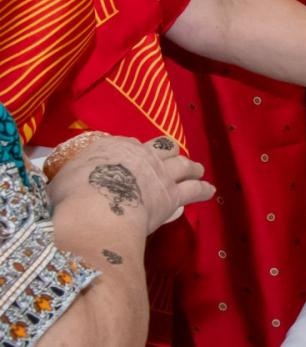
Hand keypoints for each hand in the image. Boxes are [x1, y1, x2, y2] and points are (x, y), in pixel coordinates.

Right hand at [47, 134, 213, 234]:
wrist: (95, 211)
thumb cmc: (68, 198)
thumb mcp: (57, 183)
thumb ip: (61, 180)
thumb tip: (44, 182)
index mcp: (109, 147)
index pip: (125, 146)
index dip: (131, 153)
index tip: (132, 158)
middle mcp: (139, 153)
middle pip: (159, 148)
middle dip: (166, 153)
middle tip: (171, 158)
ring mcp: (159, 172)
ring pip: (181, 164)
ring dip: (190, 166)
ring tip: (196, 169)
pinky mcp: (172, 194)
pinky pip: (193, 190)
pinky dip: (203, 190)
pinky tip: (210, 191)